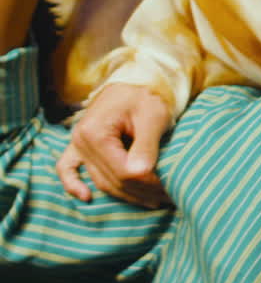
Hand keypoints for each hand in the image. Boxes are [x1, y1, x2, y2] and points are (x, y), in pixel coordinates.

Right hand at [56, 84, 173, 207]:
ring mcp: (76, 144)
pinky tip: (86, 197)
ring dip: (126, 195)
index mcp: (96, 132)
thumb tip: (141, 173)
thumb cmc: (146, 96)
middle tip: (168, 198)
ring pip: (100, 181)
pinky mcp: (78, 146)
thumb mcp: (152, 116)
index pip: (123, 171)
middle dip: (142, 192)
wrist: (135, 80)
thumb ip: (146, 145)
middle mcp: (81, 140)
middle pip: (112, 180)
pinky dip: (73, 184)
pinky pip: (67, 168)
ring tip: (153, 201)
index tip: (170, 187)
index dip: (149, 183)